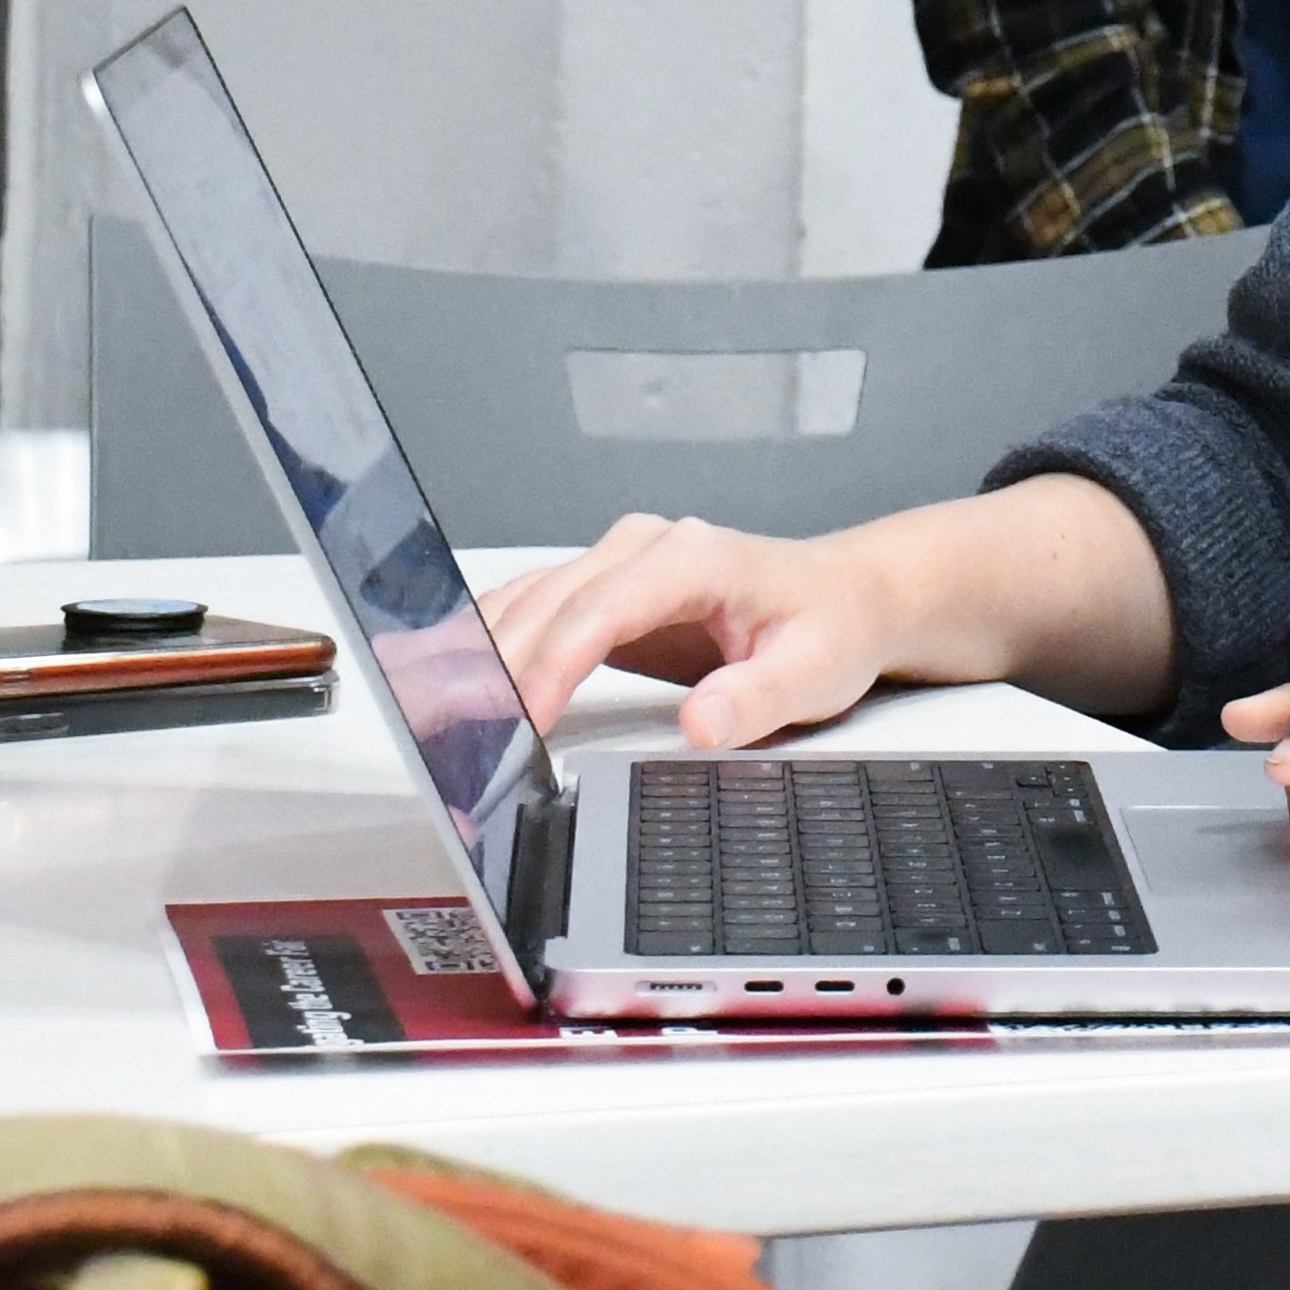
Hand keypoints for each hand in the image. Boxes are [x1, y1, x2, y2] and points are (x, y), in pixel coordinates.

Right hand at [482, 514, 902, 747]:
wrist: (848, 597)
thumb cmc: (833, 625)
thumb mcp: (816, 671)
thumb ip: (757, 697)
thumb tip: (701, 723)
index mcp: (693, 558)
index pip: (598, 612)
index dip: (550, 669)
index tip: (521, 725)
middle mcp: (645, 548)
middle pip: (547, 606)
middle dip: (496, 673)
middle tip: (459, 741)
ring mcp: (619, 563)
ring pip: (526, 604)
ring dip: (480, 661)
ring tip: (441, 722)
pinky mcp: (604, 590)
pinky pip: (532, 613)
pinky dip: (493, 651)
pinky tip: (462, 690)